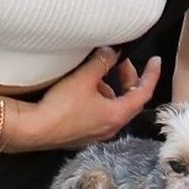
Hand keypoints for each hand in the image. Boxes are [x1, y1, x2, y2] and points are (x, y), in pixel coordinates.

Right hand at [8, 47, 161, 151]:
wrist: (34, 129)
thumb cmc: (60, 106)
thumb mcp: (84, 77)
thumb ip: (102, 61)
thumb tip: (112, 52)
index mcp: (117, 114)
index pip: (144, 92)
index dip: (151, 74)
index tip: (155, 61)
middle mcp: (110, 128)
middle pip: (129, 101)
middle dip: (128, 80)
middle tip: (121, 63)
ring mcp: (96, 134)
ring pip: (113, 108)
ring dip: (110, 90)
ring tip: (96, 75)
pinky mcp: (81, 136)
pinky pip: (99, 115)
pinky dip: (99, 101)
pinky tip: (83, 92)